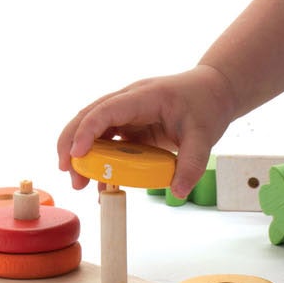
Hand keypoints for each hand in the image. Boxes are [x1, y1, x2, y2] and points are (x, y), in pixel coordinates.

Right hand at [55, 64, 237, 197]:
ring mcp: (128, 111)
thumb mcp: (204, 135)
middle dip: (72, 143)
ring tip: (80, 183)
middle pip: (89, 115)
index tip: (77, 155)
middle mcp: (130, 100)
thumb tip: (178, 192)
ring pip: (93, 127)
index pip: (107, 109)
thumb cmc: (207, 105)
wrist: (214, 90)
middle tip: (68, 173)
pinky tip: (99, 182)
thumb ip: (192, 164)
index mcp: (144, 96)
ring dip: (81, 152)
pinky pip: (107, 139)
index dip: (88, 130)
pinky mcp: (131, 124)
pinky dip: (98, 158)